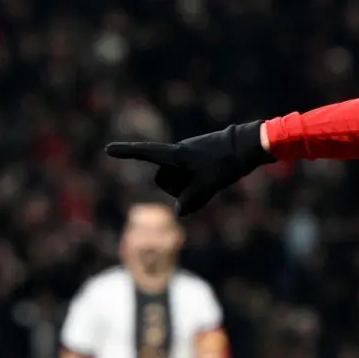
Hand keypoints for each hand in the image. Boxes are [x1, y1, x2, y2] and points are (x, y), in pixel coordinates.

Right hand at [105, 121, 274, 216]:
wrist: (250, 146)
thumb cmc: (226, 164)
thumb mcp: (207, 187)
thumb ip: (190, 201)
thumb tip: (179, 211)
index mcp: (177, 154)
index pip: (146, 153)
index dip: (127, 152)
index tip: (108, 149)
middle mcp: (179, 151)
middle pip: (165, 177)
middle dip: (176, 187)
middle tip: (201, 185)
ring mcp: (190, 152)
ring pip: (179, 177)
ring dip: (189, 184)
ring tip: (212, 179)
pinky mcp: (200, 155)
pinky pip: (191, 173)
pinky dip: (198, 181)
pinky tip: (215, 177)